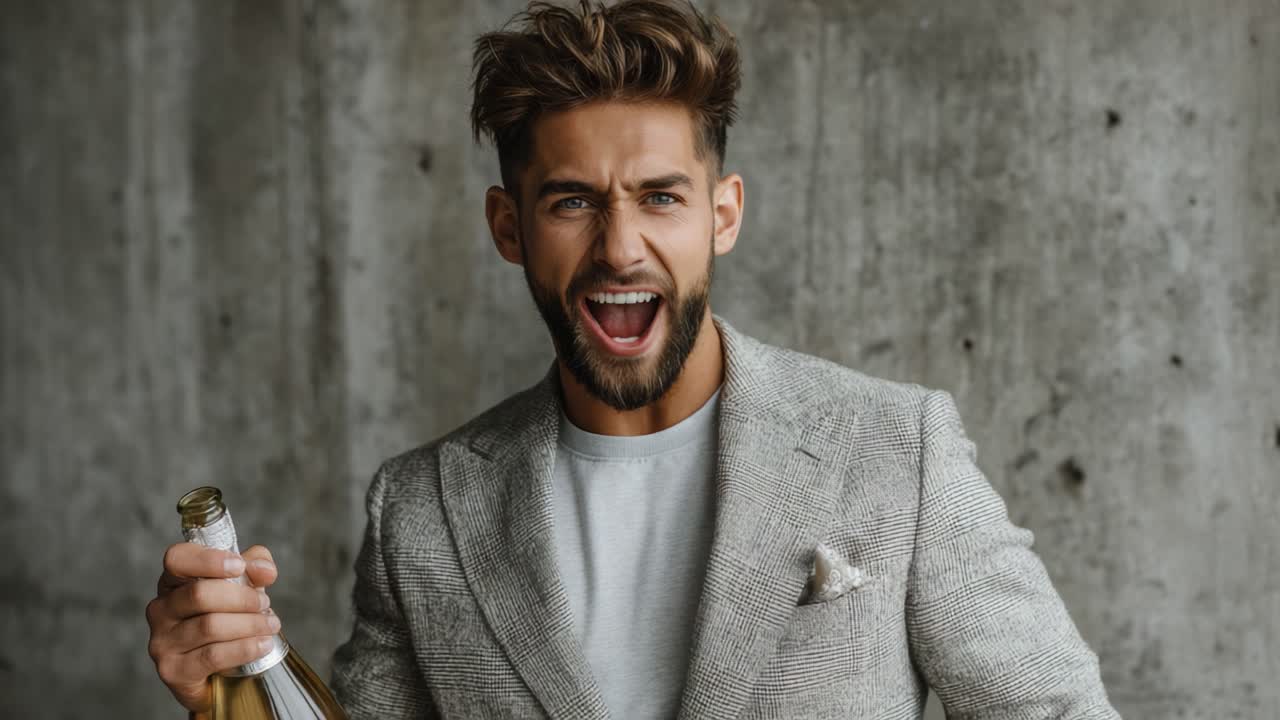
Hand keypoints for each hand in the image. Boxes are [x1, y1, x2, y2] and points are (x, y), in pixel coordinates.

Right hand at [145, 543, 279, 712]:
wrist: (219, 672)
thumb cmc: (228, 617)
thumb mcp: (244, 585)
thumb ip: (256, 567)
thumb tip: (264, 569)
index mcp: (173, 581)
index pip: (177, 559)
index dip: (208, 560)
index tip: (239, 566)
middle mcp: (160, 609)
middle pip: (199, 594)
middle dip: (242, 598)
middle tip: (265, 603)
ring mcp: (162, 641)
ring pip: (209, 626)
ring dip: (249, 624)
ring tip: (271, 624)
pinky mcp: (173, 671)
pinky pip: (213, 656)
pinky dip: (244, 648)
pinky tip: (263, 644)